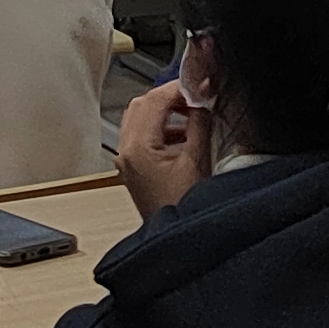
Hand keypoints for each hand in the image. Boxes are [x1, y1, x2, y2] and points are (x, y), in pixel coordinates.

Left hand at [114, 77, 213, 215]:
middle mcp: (126, 152)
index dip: (180, 87)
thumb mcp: (198, 161)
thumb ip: (200, 122)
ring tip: (193, 113)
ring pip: (140, 117)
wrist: (176, 242)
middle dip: (170, 96)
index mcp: (138, 148)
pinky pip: (142, 134)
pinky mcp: (133, 169)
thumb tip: (203, 95)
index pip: (154, 100)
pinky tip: (184, 133)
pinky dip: (161, 126)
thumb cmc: (183, 210)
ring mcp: (127, 161)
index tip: (200, 84)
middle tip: (197, 96)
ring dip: (165, 110)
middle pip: (143, 104)